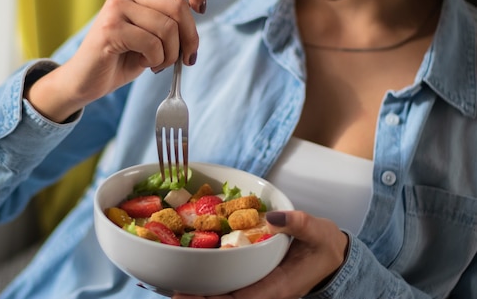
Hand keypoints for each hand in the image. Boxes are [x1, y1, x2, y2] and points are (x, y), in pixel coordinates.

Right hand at [26, 0, 206, 121]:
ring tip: (159, 63)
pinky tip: (145, 63)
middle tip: (187, 58)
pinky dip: (156, 60)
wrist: (87, 80)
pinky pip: (152, 44)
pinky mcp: (110, 29)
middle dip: (190, 37)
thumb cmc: (123, 57)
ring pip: (168, 27)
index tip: (200, 9)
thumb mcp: (153, 33)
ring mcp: (116, 8)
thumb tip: (197, 9)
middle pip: (178, 5)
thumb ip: (170, 18)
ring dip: (171, 54)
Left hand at [173, 211, 348, 298]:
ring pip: (229, 295)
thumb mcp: (317, 231)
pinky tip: (197, 276)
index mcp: (279, 286)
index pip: (243, 298)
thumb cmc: (325, 245)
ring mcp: (261, 288)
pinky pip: (233, 286)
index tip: (193, 295)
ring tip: (177, 289)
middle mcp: (266, 291)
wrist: (332, 255)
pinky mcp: (257, 280)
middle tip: (175, 293)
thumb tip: (274, 217)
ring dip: (206, 293)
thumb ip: (298, 224)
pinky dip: (214, 283)